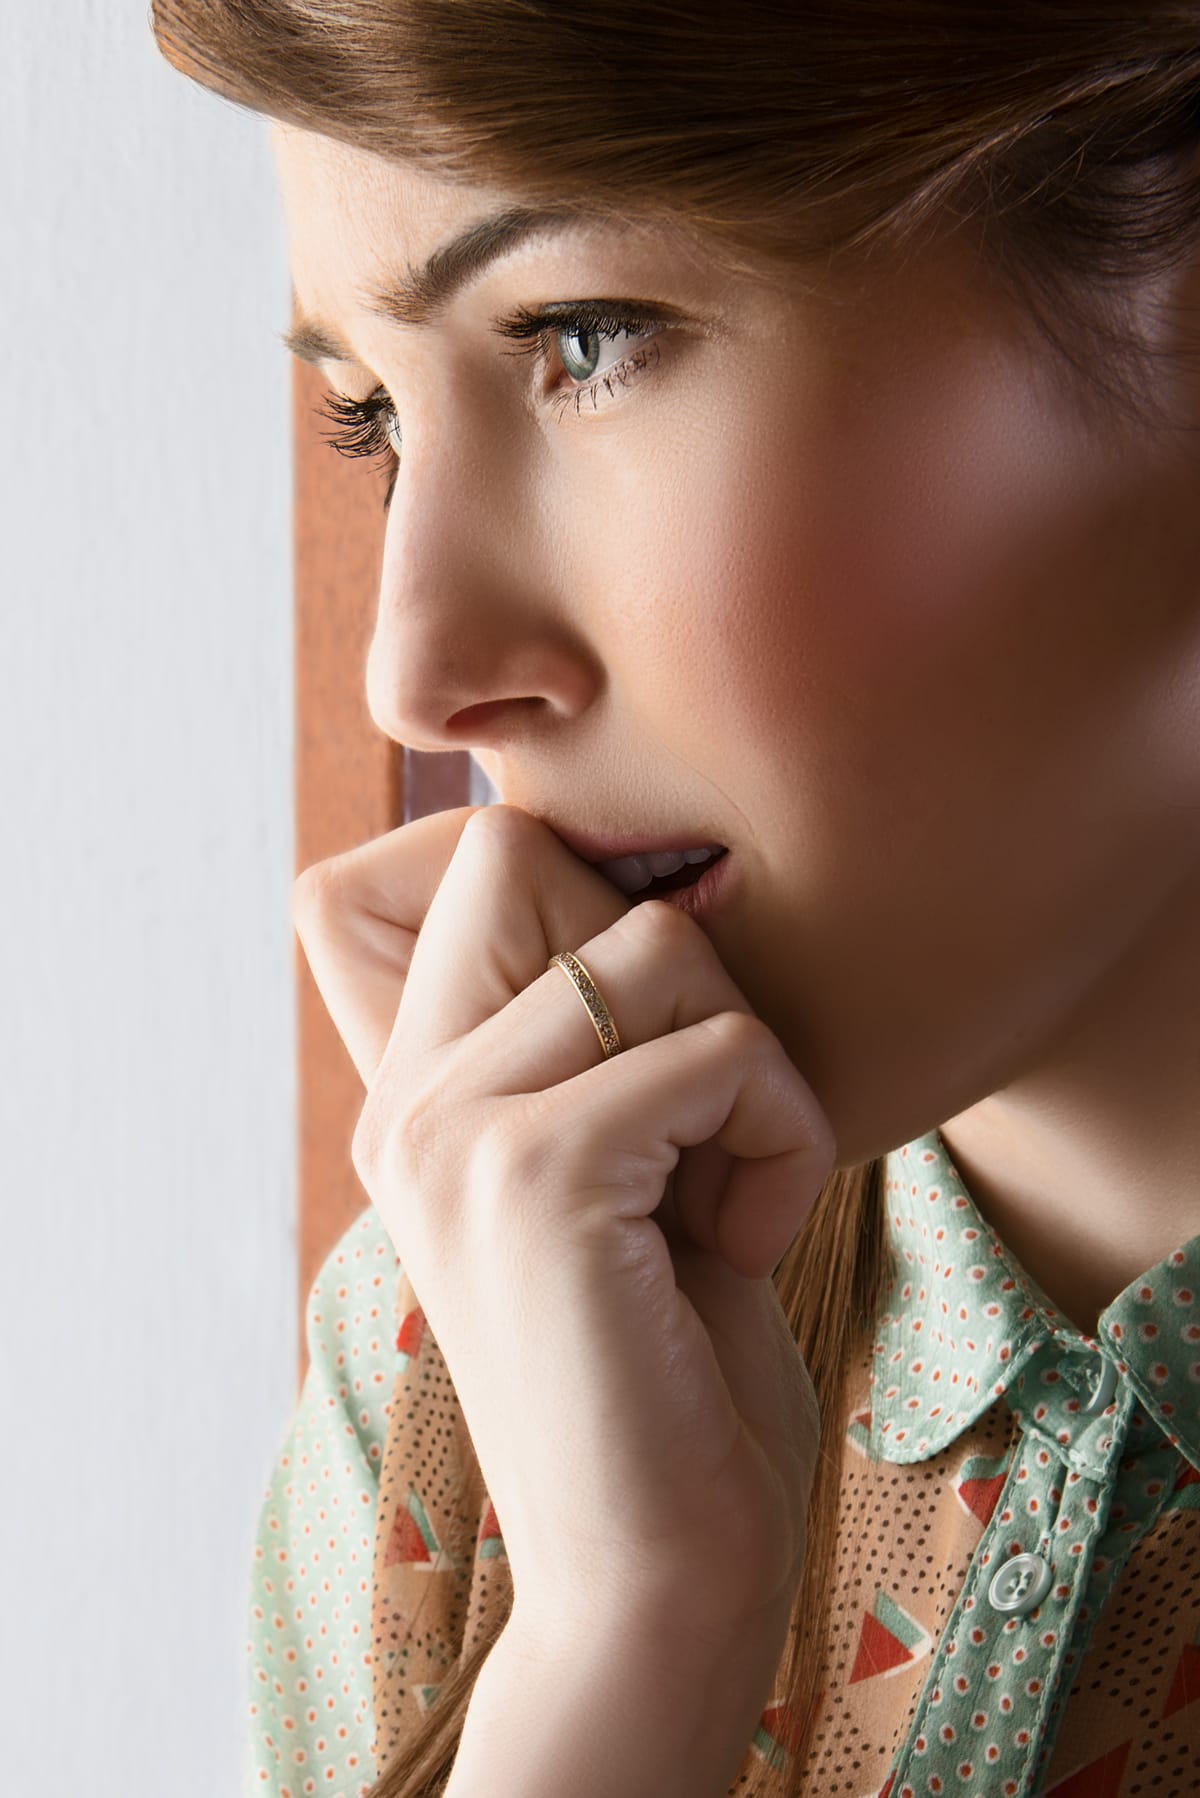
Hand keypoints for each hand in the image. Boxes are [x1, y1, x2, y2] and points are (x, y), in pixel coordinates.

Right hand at [292, 804, 836, 1648]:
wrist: (655, 1575)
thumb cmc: (672, 1373)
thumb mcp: (622, 1176)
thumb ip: (599, 1041)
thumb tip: (667, 893)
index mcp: (418, 1095)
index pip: (488, 859)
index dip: (609, 918)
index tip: (664, 1075)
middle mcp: (408, 1100)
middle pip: (562, 870)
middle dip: (686, 987)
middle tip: (697, 1140)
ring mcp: (453, 1130)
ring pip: (661, 946)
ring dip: (748, 1070)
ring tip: (720, 1199)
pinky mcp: (536, 1174)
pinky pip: (725, 1051)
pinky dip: (780, 1139)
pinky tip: (740, 1247)